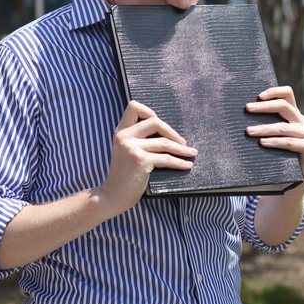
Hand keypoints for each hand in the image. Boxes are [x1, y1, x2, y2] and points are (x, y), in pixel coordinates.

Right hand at [97, 100, 195, 215]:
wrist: (112, 196)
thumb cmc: (122, 176)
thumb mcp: (124, 151)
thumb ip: (135, 139)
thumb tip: (164, 132)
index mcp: (121, 132)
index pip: (133, 107)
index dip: (149, 112)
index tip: (160, 125)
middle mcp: (125, 136)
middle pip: (155, 122)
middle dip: (172, 132)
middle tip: (182, 142)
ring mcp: (132, 148)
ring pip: (164, 142)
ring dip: (182, 149)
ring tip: (192, 153)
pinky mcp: (140, 160)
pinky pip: (166, 158)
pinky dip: (179, 162)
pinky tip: (186, 165)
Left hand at [245, 86, 303, 171]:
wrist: (291, 177)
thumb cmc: (275, 152)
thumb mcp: (270, 133)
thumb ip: (264, 121)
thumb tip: (243, 111)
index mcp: (294, 113)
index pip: (288, 94)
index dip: (274, 91)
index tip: (258, 96)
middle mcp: (302, 121)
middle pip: (284, 107)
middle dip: (264, 107)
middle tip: (248, 109)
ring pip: (284, 127)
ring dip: (265, 128)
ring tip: (249, 131)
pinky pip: (289, 143)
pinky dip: (274, 142)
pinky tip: (262, 142)